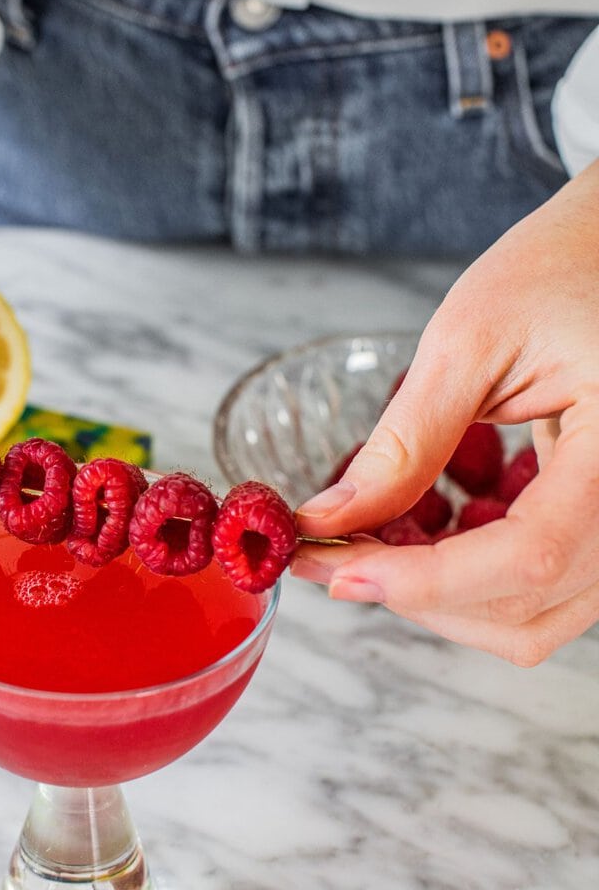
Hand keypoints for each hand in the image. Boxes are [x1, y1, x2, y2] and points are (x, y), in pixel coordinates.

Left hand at [292, 161, 598, 663]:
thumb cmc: (561, 270)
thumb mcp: (472, 339)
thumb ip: (405, 441)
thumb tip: (329, 520)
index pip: (531, 554)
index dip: (427, 580)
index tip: (338, 569)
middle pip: (529, 605)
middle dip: (415, 593)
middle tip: (328, 555)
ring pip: (536, 619)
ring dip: (441, 602)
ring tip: (368, 549)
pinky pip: (546, 595)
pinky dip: (472, 588)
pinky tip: (419, 544)